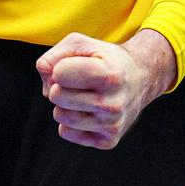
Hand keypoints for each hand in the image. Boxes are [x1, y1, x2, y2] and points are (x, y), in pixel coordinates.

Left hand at [36, 29, 176, 149]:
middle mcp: (113, 103)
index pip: (59, 73)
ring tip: (82, 95)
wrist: (140, 79)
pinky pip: (66, 132)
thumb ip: (54, 55)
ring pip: (60, 116)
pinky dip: (69, 121)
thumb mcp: (82, 44)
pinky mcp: (107, 141)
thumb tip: (44, 77)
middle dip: (60, 86)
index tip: (76, 66)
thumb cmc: (104, 59)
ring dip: (64, 104)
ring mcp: (111, 125)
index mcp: (109, 74)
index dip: (61, 66)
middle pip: (56, 96)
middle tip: (77, 82)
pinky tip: (87, 110)